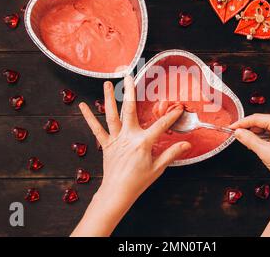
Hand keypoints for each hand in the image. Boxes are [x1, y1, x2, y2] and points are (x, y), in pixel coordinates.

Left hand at [72, 76, 189, 235]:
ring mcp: (115, 140)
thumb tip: (186, 144)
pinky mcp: (106, 145)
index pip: (161, 125)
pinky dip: (89, 118)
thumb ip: (172, 153)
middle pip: (129, 110)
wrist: (118, 192)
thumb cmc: (138, 181)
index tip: (179, 107)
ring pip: (111, 115)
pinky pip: (96, 130)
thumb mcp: (158, 168)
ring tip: (107, 83)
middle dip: (129, 92)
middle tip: (129, 77)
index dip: (171, 116)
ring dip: (108, 98)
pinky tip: (82, 106)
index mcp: (143, 142)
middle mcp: (128, 137)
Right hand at [230, 114, 269, 189]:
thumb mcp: (263, 151)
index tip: (232, 127)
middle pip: (264, 122)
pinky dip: (268, 138)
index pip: (257, 119)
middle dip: (251, 129)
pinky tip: (262, 145)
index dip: (242, 123)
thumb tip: (238, 132)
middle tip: (238, 135)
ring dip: (259, 134)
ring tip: (250, 143)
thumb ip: (248, 139)